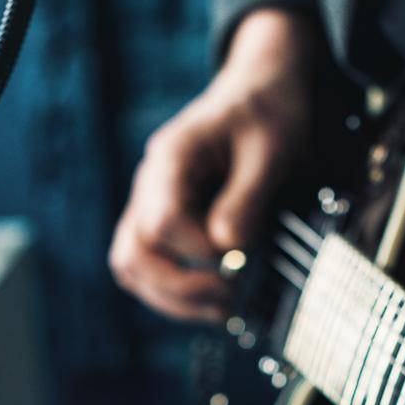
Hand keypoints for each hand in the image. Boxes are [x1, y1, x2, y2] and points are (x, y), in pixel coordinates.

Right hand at [109, 8, 313, 322]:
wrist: (259, 93)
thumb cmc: (268, 115)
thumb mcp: (272, 150)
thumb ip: (248, 198)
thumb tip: (228, 248)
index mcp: (171, 159)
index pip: (163, 223)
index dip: (201, 252)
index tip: (244, 254)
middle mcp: (149, 184)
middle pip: (134, 253)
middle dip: (180, 288)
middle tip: (230, 299)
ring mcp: (149, 205)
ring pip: (132, 267)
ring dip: (173, 300)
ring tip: (223, 311)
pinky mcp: (161, 224)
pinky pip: (147, 268)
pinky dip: (174, 294)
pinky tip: (214, 303)